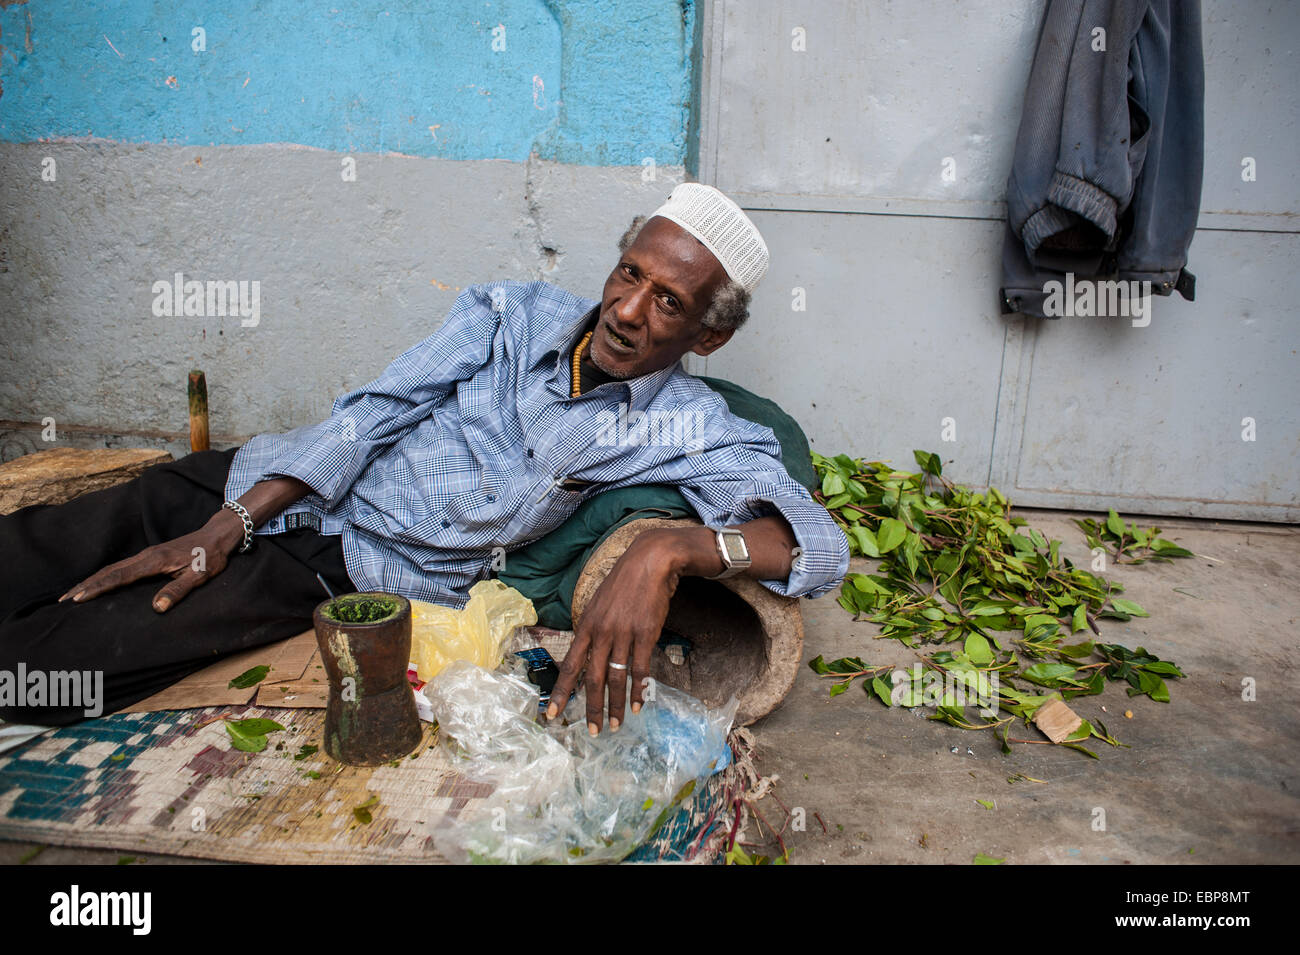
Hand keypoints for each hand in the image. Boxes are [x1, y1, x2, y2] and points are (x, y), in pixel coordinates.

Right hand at [58, 509, 245, 612]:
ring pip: (112, 568)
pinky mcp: (149, 557)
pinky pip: (121, 568)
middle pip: (109, 571)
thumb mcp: (200, 576)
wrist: (217, 536)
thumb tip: (157, 608)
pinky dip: (104, 577)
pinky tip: (97, 585)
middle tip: (64, 600)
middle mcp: (146, 556)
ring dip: (91, 581)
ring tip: (72, 594)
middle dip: (86, 585)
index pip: (120, 576)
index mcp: (155, 561)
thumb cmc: (210, 557)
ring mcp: (146, 555)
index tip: (78, 598)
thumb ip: (178, 590)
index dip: (98, 588)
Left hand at [546, 529, 686, 733]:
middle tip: (592, 731)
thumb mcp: (598, 604)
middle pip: (592, 678)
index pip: (570, 665)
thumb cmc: (624, 583)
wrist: (650, 562)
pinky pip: (639, 669)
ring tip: (616, 725)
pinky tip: (638, 705)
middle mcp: (601, 632)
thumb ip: (593, 629)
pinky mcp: (646, 634)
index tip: (551, 714)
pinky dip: (638, 690)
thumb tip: (588, 652)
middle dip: (590, 708)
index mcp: (586, 625)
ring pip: (615, 678)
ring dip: (615, 705)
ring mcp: (624, 634)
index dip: (560, 692)